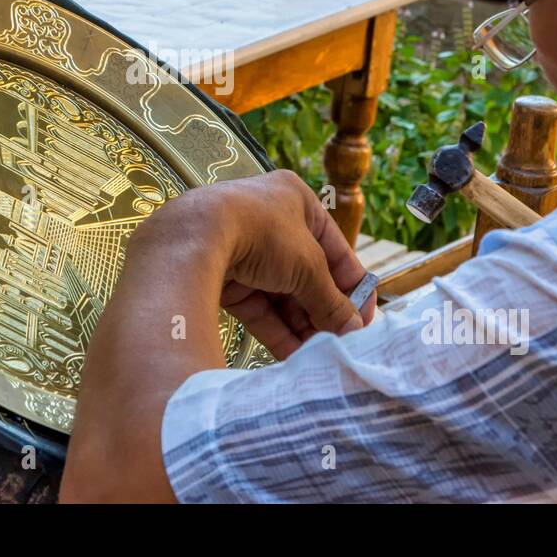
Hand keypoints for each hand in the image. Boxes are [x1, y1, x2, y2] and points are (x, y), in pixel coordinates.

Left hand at [136, 170, 374, 359]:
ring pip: (280, 293)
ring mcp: (242, 249)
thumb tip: (353, 330)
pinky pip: (256, 306)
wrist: (192, 238)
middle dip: (323, 309)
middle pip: (306, 273)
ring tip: (321, 354)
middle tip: (341, 342)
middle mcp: (268, 220)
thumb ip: (331, 299)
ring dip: (301, 324)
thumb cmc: (262, 234)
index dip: (352, 284)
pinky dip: (276, 329)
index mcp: (295, 200)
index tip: (363, 318)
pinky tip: (295, 356)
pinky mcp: (221, 277)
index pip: (334, 247)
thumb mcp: (307, 266)